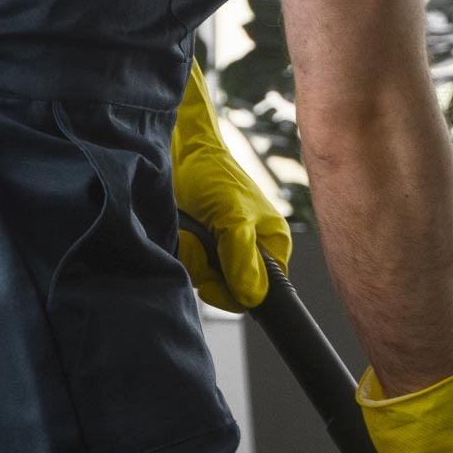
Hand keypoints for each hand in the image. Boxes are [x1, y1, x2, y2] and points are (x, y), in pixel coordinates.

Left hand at [172, 57, 291, 310]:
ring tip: (188, 232)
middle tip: (198, 246)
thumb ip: (243, 257)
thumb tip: (252, 297)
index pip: (264, 290)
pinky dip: (182, 253)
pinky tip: (181, 234)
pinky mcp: (201, 248)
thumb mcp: (233, 217)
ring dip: (192, 260)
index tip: (212, 285)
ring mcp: (225, 251)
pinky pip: (191, 267)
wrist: (179, 155)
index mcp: (273, 244)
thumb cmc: (213, 176)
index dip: (238, 294)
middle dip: (210, 273)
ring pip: (208, 280)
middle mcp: (252, 251)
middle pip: (233, 290)